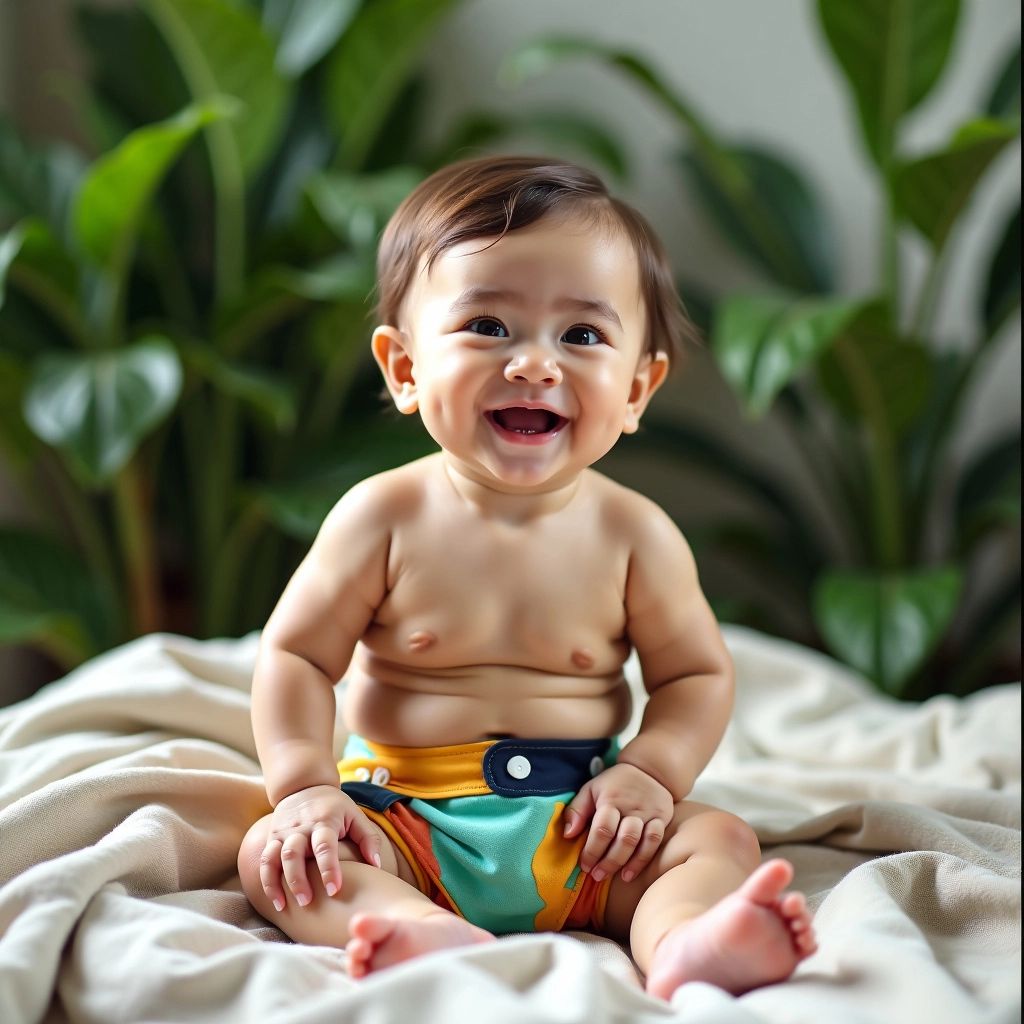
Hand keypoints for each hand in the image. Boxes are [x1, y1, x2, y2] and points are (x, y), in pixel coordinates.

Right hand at [259, 785, 380, 910]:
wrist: (303, 786)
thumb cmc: (334, 807)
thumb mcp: (355, 815)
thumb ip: (368, 839)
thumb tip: (377, 866)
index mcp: (324, 821)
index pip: (324, 846)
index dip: (329, 868)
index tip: (334, 890)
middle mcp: (301, 828)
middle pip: (294, 854)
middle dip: (298, 879)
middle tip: (308, 902)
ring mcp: (283, 833)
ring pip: (275, 858)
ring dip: (278, 883)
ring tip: (286, 906)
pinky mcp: (271, 839)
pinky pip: (265, 861)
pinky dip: (267, 882)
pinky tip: (276, 901)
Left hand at [563, 763, 673, 882]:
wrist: (648, 770)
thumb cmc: (613, 784)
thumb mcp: (591, 789)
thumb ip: (577, 810)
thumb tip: (568, 835)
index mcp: (611, 799)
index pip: (602, 829)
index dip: (592, 850)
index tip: (584, 865)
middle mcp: (631, 807)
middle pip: (623, 839)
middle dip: (609, 861)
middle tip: (597, 875)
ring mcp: (648, 813)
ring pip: (640, 842)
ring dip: (626, 863)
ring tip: (615, 878)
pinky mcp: (661, 818)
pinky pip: (655, 841)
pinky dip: (644, 859)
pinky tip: (631, 873)